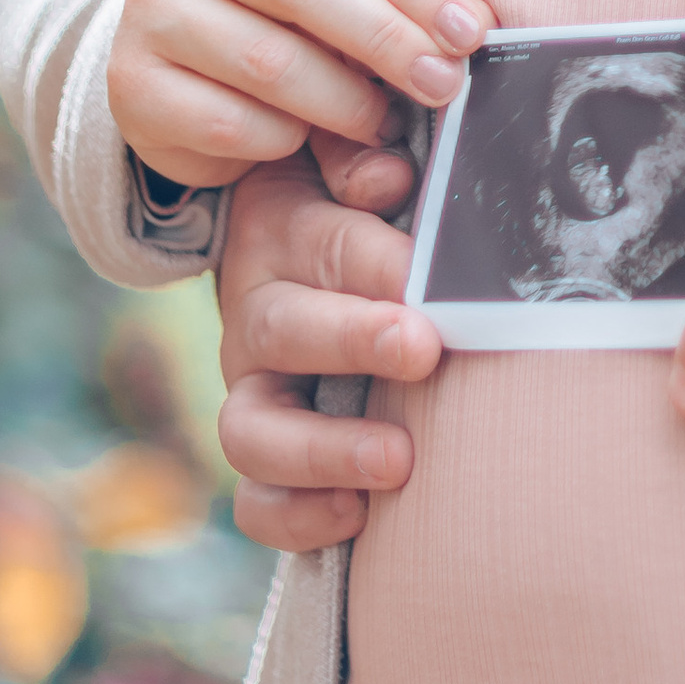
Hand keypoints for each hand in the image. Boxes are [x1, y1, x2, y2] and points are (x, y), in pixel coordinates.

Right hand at [108, 0, 491, 192]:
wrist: (175, 49)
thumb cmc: (285, 7)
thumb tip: (474, 24)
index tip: (472, 30)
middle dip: (386, 38)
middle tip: (444, 84)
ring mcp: (149, 8)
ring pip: (266, 60)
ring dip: (342, 101)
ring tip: (379, 120)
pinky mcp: (129, 83)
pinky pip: (228, 122)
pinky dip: (282, 138)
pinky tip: (301, 138)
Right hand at [215, 152, 438, 548]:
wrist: (300, 260)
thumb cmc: (364, 210)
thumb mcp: (355, 169)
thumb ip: (367, 166)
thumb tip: (387, 178)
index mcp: (286, 232)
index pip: (327, 242)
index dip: (380, 262)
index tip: (431, 277)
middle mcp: (258, 313)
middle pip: (285, 330)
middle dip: (354, 341)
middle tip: (420, 348)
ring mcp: (252, 390)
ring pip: (253, 429)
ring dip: (324, 448)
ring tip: (397, 460)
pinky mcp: (261, 455)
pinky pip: (256, 502)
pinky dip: (296, 517)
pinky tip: (358, 515)